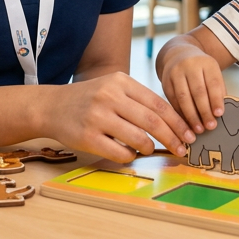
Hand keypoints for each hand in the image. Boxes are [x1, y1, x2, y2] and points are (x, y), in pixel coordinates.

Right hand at [43, 71, 193, 162]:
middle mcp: (110, 97)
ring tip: (150, 149)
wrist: (51, 106)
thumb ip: (138, 99)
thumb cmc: (89, 98)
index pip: (158, 103)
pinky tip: (130, 153)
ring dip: (150, 148)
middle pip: (152, 122)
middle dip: (172, 138)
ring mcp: (98, 117)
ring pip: (139, 139)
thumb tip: (173, 122)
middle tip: (182, 148)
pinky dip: (131, 156)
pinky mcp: (88, 138)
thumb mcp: (112, 87)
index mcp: (120, 81)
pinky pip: (120, 153)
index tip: (188, 134)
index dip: (177, 122)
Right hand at [159, 43, 227, 134]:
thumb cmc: (201, 70)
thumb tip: (218, 114)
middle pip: (198, 91)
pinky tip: (186, 124)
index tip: (219, 114)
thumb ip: (217, 91)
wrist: (179, 55)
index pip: (213, 83)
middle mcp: (189, 65)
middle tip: (210, 126)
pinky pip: (173, 101)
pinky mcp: (165, 82)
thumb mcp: (212, 73)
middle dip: (204, 111)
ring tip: (199, 129)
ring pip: (183, 97)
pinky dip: (180, 114)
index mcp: (206, 63)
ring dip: (191, 116)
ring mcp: (175, 73)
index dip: (216, 99)